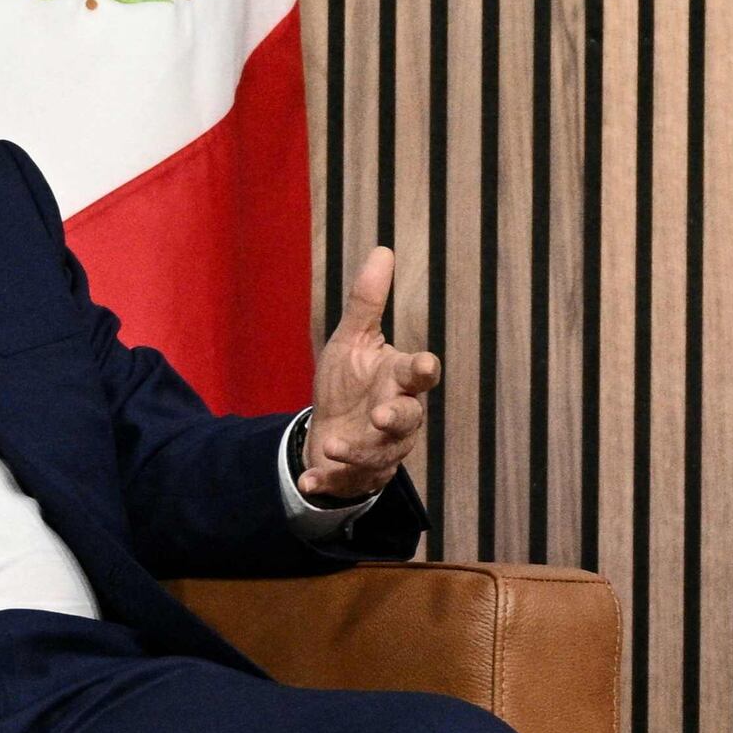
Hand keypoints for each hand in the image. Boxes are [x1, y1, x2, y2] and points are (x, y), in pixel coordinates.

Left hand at [298, 245, 440, 504]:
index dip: (423, 370)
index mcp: (398, 381)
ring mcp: (378, 449)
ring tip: (333, 445)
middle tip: (381, 415)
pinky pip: (343, 481)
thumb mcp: (352, 340)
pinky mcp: (354, 475)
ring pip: (378, 454)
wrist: (330, 433)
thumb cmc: (350, 383)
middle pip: (407, 419)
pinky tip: (308, 481)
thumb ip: (367, 302)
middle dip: (396, 418)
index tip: (423, 364)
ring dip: (357, 450)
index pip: (419, 374)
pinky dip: (326, 482)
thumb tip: (382, 250)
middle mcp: (396, 417)